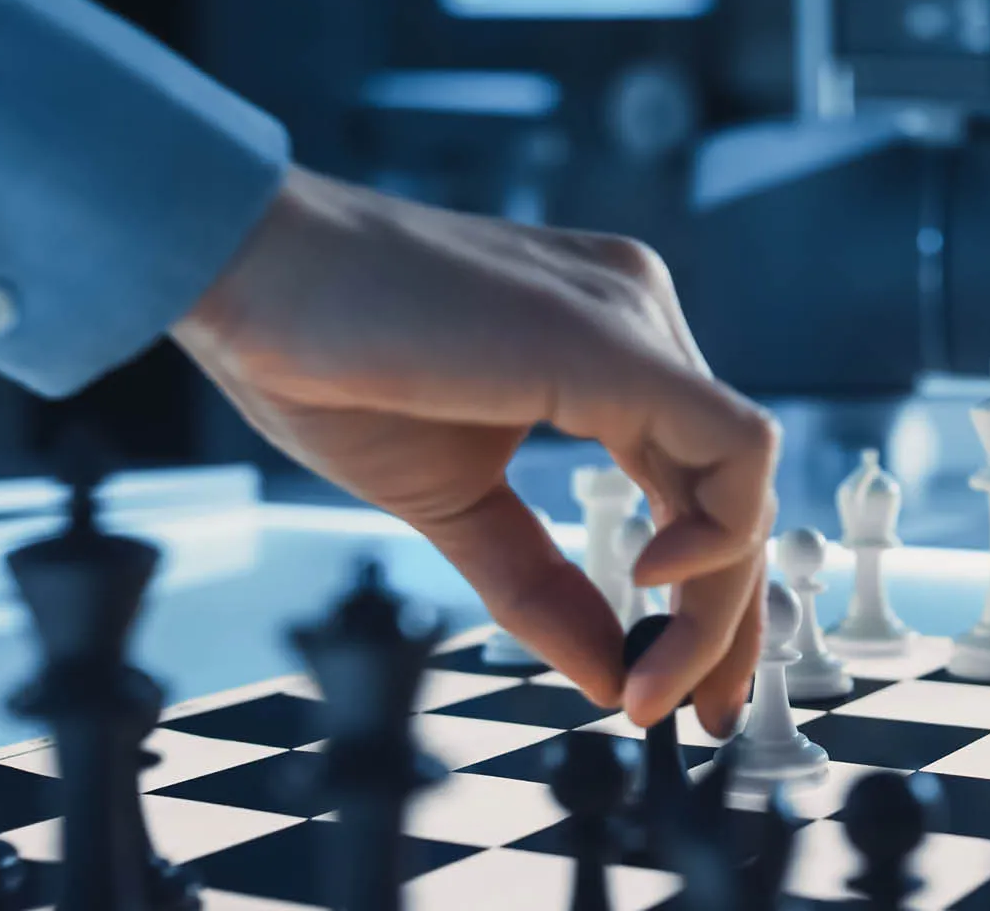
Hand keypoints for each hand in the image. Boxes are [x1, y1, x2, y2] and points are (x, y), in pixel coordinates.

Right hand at [171, 167, 777, 734]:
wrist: (246, 273)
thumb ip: (539, 584)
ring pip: (743, 477)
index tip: (675, 685)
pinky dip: (719, 533)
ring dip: (716, 601)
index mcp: (607, 346)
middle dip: (728, 617)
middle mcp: (640, 318)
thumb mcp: (454, 503)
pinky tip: (650, 583)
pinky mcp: (621, 340)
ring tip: (654, 679)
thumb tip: (609, 674)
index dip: (707, 593)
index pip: (699, 479)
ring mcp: (638, 319)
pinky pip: (735, 446)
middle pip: (731, 487)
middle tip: (701, 715)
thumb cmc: (326, 365)